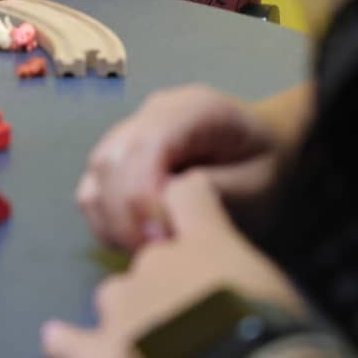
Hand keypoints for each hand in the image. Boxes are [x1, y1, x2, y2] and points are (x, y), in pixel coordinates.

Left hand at [43, 170, 308, 357]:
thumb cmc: (274, 339)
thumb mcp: (279, 292)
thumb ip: (245, 276)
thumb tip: (235, 287)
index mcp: (203, 242)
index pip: (185, 194)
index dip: (184, 204)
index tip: (188, 216)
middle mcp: (154, 264)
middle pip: (148, 260)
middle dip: (164, 284)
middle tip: (193, 321)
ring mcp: (121, 309)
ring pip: (114, 297)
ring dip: (130, 317)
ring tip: (155, 350)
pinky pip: (69, 347)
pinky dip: (65, 346)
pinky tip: (56, 341)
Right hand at [77, 84, 282, 250]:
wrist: (262, 151)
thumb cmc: (264, 167)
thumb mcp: (258, 184)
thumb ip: (215, 191)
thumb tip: (167, 206)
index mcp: (193, 108)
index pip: (145, 145)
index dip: (145, 195)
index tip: (166, 236)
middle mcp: (152, 114)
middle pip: (110, 162)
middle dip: (128, 216)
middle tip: (163, 249)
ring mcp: (130, 134)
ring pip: (95, 180)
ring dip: (116, 223)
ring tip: (155, 246)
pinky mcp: (117, 160)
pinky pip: (93, 194)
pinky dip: (110, 224)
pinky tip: (144, 238)